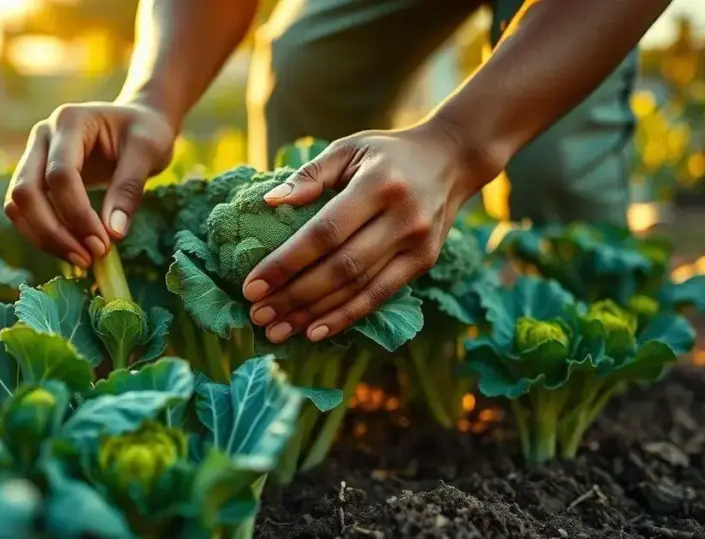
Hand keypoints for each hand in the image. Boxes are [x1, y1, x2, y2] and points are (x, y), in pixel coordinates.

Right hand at [4, 101, 175, 267]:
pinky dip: (43, 236)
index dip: (77, 214)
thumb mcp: (148, 151)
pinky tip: (73, 251)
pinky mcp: (34, 178)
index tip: (103, 244)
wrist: (138, 121)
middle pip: (26, 191)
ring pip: (18, 206)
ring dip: (45, 239)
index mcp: (69, 121)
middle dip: (54, 232)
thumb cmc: (146, 131)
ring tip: (83, 261)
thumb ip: (129, 189)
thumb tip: (113, 233)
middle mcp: (42, 136)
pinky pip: (24, 212)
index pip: (60, 174)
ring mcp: (33, 156)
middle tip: (89, 259)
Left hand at [242, 121, 492, 343]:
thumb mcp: (349, 148)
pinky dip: (346, 316)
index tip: (252, 285)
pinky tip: (315, 331)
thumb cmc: (388, 153)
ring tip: (277, 330)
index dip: (287, 262)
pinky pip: (379, 296)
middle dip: (294, 296)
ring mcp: (418, 244)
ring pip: (359, 288)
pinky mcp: (424, 262)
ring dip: (314, 314)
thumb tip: (270, 203)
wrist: (452, 159)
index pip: (325, 232)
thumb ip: (310, 174)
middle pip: (340, 267)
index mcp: (379, 184)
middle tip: (257, 314)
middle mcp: (402, 217)